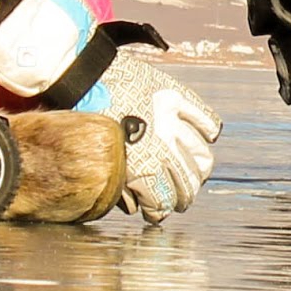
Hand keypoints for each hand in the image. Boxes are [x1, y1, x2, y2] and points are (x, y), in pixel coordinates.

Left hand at [80, 58, 221, 224]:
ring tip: (196, 176)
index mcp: (140, 166)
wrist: (81, 76)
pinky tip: (206, 140)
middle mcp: (162, 147)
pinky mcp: (176, 97)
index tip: (156, 214)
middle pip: (187, 185)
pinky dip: (209, 131)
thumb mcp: (96, 157)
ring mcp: (172, 121)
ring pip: (202, 158)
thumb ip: (118, 184)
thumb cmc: (82, 118)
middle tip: (180, 202)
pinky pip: (206, 120)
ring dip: (200, 173)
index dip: (159, 212)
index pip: (161, 202)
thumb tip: (133, 204)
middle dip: (183, 199)